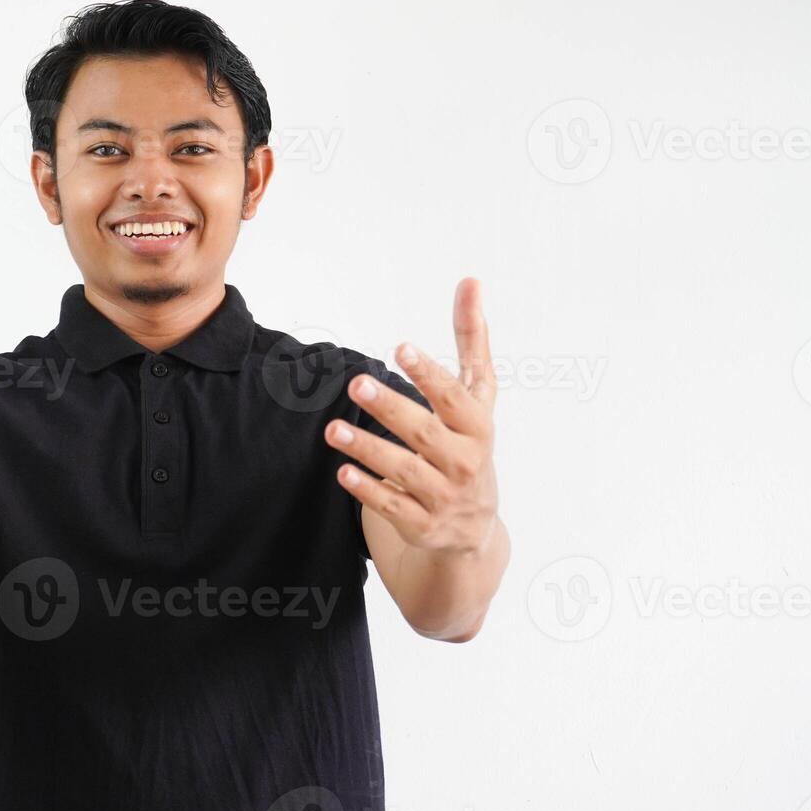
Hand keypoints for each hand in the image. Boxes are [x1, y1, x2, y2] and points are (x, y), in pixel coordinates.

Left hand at [323, 277, 498, 556]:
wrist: (474, 529)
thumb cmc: (470, 443)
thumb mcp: (478, 396)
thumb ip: (471, 340)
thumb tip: (470, 281)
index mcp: (478, 427)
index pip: (456, 397)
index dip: (430, 375)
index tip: (401, 348)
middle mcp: (465, 463)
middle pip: (425, 433)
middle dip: (391, 408)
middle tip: (356, 384)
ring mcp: (444, 497)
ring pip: (403, 471)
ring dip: (367, 449)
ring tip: (331, 430)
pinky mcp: (421, 524)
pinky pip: (391, 506)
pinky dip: (368, 489)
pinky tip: (342, 470)